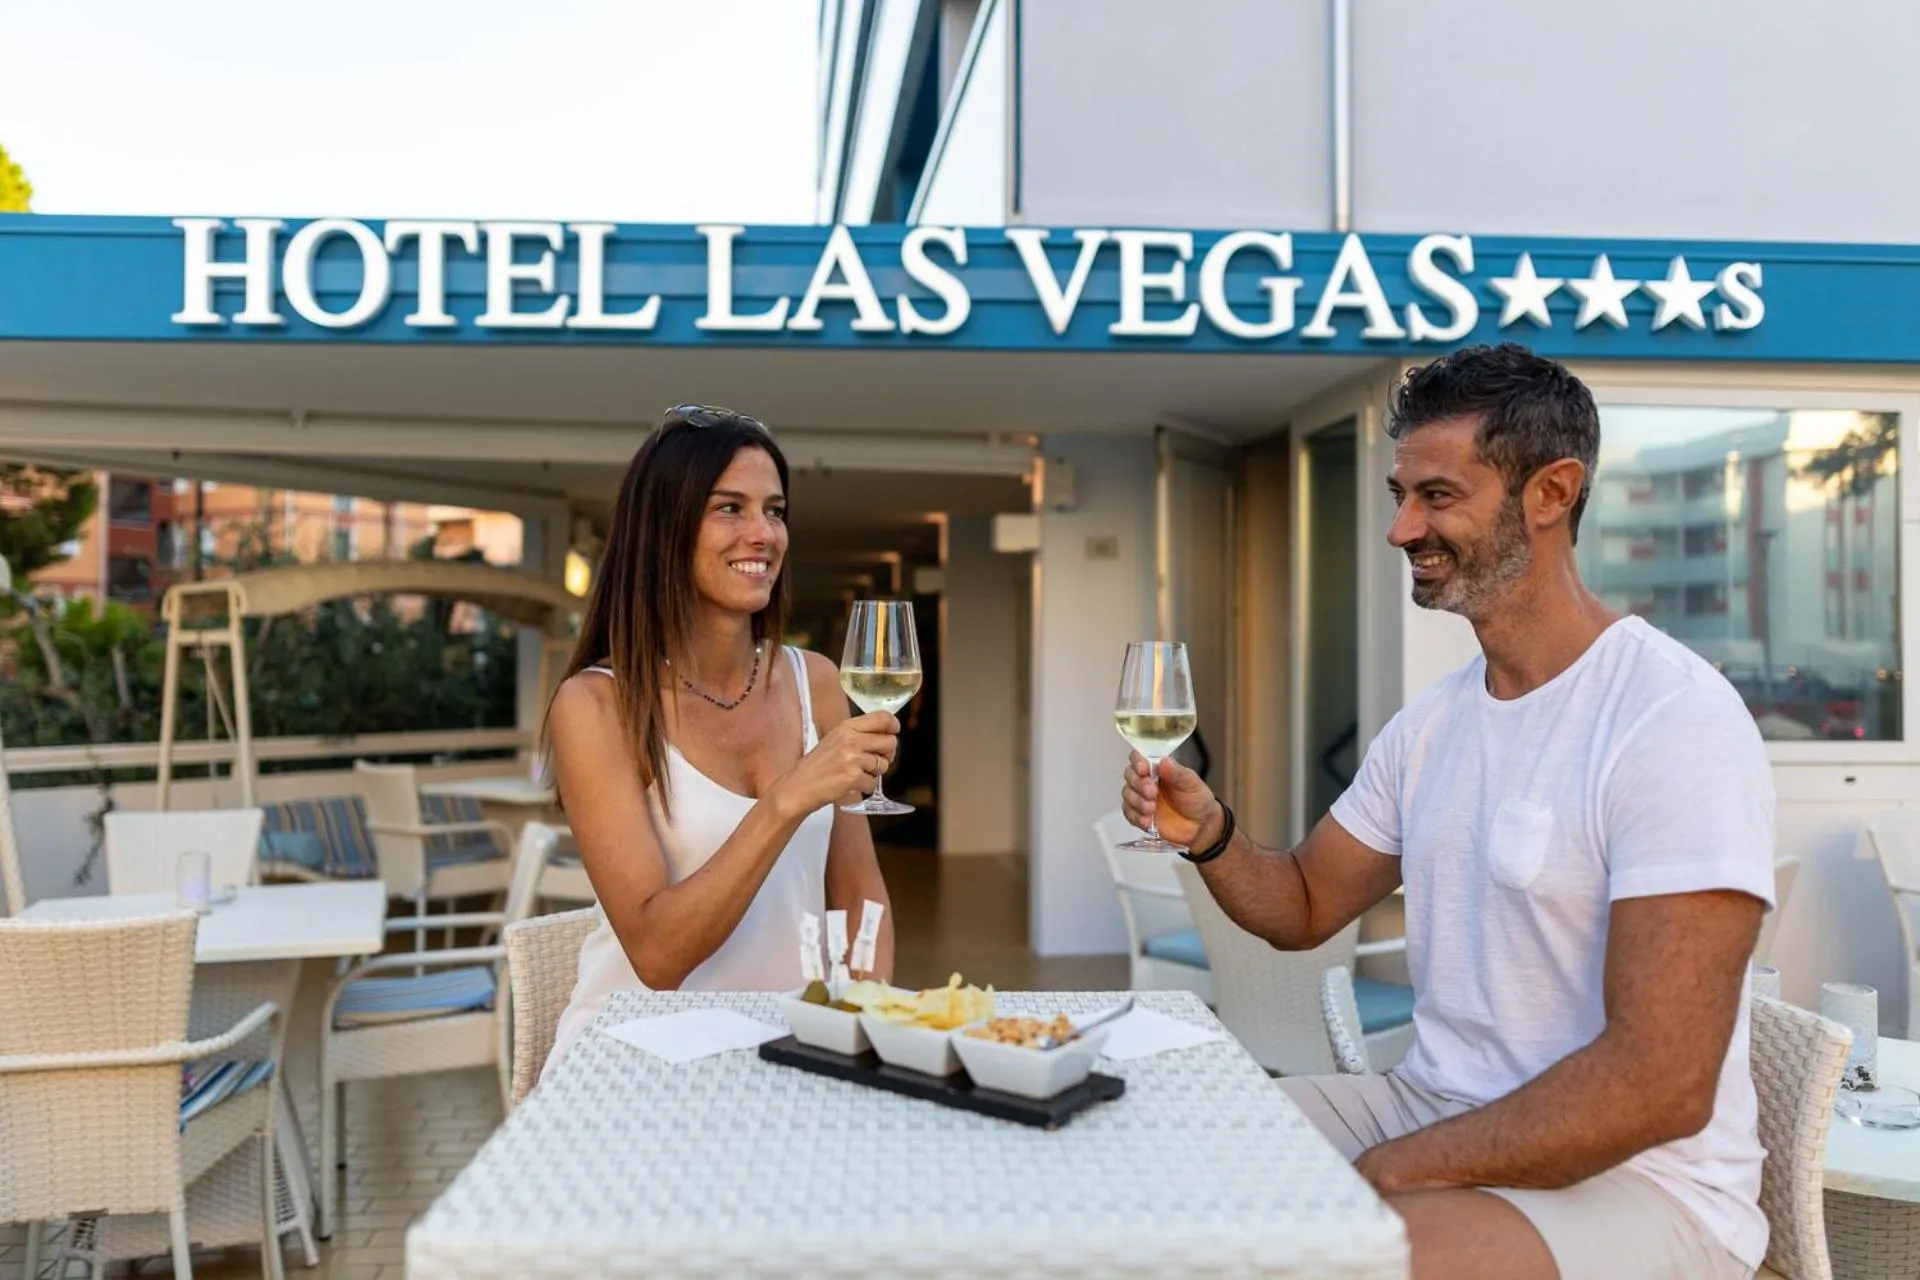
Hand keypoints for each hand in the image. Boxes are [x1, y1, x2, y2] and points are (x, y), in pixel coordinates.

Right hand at [773, 711, 898, 816]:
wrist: (799, 786)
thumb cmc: (818, 765)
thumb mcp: (836, 739)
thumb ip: (860, 733)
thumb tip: (889, 733)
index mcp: (847, 727)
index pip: (883, 718)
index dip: (893, 725)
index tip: (893, 731)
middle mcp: (851, 740)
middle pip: (890, 742)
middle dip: (886, 754)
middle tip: (873, 761)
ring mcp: (853, 759)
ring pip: (884, 765)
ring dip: (873, 773)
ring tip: (854, 773)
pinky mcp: (853, 778)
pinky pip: (874, 783)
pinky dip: (864, 787)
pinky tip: (849, 784)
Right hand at [1120, 751, 1219, 848]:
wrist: (1200, 827)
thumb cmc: (1197, 801)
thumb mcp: (1192, 784)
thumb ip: (1178, 773)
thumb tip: (1164, 761)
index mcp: (1158, 769)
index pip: (1139, 758)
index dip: (1137, 762)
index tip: (1144, 769)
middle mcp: (1147, 781)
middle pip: (1130, 775)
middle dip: (1139, 784)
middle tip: (1152, 792)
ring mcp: (1142, 798)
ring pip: (1127, 794)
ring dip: (1137, 801)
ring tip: (1151, 808)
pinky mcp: (1139, 815)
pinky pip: (1129, 813)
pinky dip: (1136, 817)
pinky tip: (1147, 820)